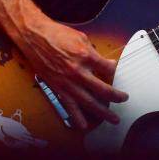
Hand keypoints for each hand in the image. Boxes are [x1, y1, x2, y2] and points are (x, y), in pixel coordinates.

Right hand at [14, 15, 128, 129]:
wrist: (35, 36)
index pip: (108, 68)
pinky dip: (77, 117)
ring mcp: (67, 82)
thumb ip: (93, 51)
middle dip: (116, 96)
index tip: (116, 71)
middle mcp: (78, 71)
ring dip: (103, 112)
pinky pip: (69, 106)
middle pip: (103, 89)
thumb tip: (103, 61)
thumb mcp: (81, 37)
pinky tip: (84, 125)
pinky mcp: (57, 88)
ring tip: (113, 119)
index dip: (115, 70)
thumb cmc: (56, 34)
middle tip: (124, 98)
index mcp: (86, 55)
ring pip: (89, 102)